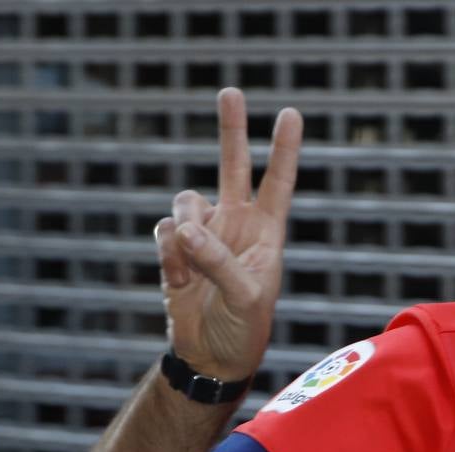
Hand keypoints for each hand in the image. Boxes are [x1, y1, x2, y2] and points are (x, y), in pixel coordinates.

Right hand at [154, 88, 301, 380]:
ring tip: (195, 269)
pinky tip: (181, 282)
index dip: (283, 150)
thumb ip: (219, 261)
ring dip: (187, 231)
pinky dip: (169, 255)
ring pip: (186, 202)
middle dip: (231, 130)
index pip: (279, 183)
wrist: (210, 356)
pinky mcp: (176, 247)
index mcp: (268, 233)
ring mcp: (205, 233)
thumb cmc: (245, 330)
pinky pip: (164, 232)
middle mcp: (237, 225)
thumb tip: (186, 228)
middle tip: (231, 92)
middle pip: (233, 167)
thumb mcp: (246, 299)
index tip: (290, 114)